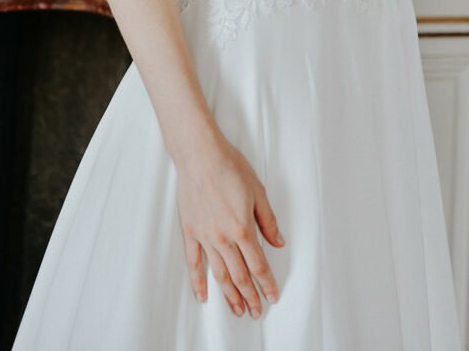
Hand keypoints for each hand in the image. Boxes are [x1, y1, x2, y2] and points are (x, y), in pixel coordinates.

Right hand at [176, 133, 284, 318]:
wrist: (200, 155)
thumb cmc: (230, 167)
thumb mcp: (258, 191)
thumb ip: (268, 221)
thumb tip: (278, 242)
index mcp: (243, 228)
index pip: (258, 265)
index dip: (267, 284)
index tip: (272, 296)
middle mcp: (224, 238)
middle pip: (240, 275)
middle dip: (250, 296)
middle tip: (257, 311)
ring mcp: (205, 237)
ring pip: (219, 274)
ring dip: (229, 295)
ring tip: (237, 310)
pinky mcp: (190, 231)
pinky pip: (193, 262)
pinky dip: (198, 281)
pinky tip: (203, 296)